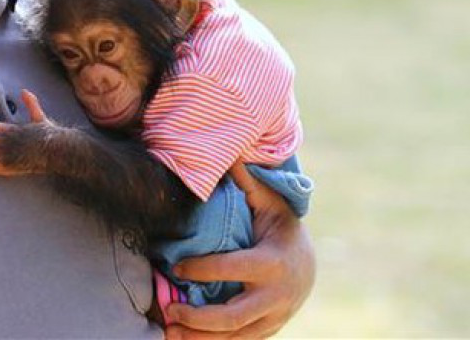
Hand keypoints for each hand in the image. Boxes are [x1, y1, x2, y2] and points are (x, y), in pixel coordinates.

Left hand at [165, 162, 314, 338]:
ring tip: (169, 332)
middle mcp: (275, 297)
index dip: (204, 269)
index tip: (178, 267)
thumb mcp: (269, 202)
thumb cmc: (280, 227)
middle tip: (168, 310)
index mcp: (273, 263)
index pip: (234, 269)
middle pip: (234, 316)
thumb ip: (248, 183)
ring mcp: (273, 318)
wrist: (308, 265)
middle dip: (198, 317)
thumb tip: (229, 155)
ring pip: (235, 337)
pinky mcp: (266, 331)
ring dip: (200, 339)